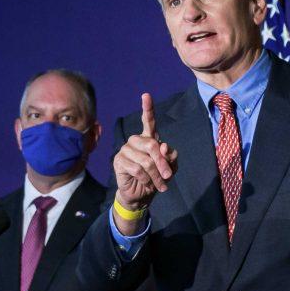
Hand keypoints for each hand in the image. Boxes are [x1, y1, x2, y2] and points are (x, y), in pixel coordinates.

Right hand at [113, 93, 176, 217]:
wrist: (141, 195)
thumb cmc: (156, 178)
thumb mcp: (170, 168)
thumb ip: (170, 157)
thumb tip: (164, 146)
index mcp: (148, 139)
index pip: (148, 121)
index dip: (147, 108)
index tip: (146, 95)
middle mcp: (135, 141)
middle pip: (151, 145)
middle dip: (162, 162)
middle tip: (168, 176)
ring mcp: (125, 150)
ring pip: (145, 160)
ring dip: (156, 175)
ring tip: (160, 185)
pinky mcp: (119, 161)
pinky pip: (137, 169)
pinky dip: (146, 179)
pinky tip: (147, 184)